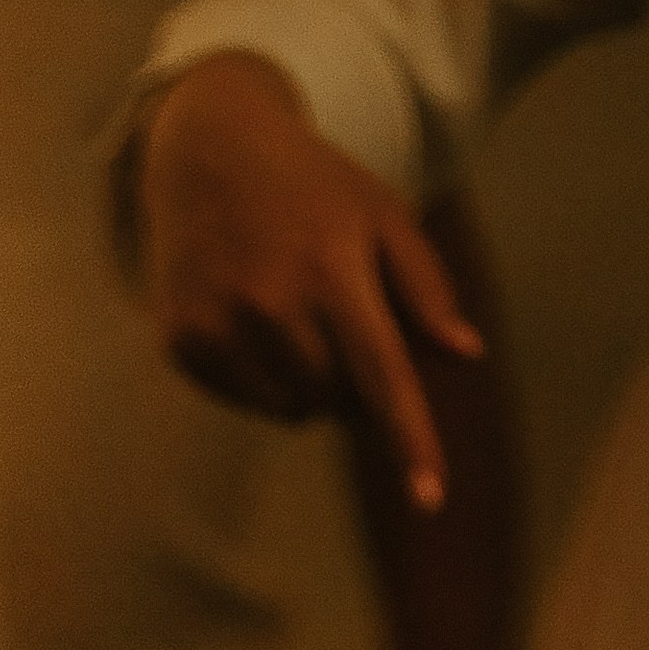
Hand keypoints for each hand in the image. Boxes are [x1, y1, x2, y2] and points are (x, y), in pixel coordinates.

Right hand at [137, 51, 484, 508]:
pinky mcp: (182, 343)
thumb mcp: (381, 215)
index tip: (429, 500)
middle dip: (349, 379)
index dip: (409, 438)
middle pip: (336, 401)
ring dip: (307, 385)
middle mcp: (270, 303)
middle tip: (337, 318)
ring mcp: (219, 326)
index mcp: (332, 270)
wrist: (208, 149)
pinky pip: (244, 400)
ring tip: (292, 316)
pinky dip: (260, 378)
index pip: (380, 374)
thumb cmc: (312, 187)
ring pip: (290, 410)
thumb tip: (466, 354)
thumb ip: (425, 286)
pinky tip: (249, 319)